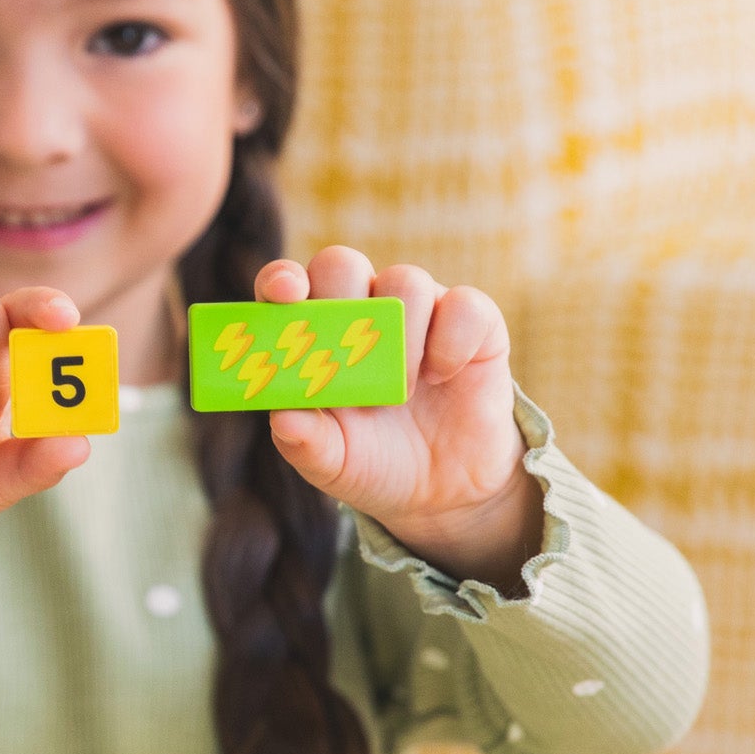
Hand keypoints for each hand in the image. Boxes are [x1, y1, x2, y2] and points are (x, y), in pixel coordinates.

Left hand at [258, 248, 543, 592]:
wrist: (442, 489)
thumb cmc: (372, 462)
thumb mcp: (333, 463)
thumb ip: (304, 442)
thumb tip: (283, 419)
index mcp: (315, 335)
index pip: (287, 285)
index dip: (281, 280)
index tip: (285, 292)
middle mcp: (363, 310)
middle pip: (342, 264)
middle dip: (340, 298)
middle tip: (347, 350)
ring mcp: (418, 312)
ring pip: (405, 280)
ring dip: (399, 337)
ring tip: (400, 393)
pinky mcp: (473, 323)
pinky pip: (464, 305)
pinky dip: (451, 341)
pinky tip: (443, 376)